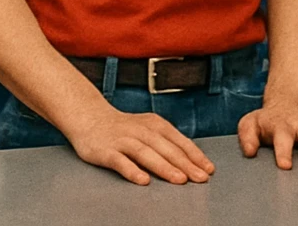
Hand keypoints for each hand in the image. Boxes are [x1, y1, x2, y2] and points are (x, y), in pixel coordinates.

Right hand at [66, 106, 214, 185]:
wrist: (89, 117)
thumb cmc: (124, 127)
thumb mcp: (148, 128)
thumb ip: (167, 142)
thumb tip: (192, 161)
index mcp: (154, 124)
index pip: (179, 141)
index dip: (195, 155)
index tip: (208, 169)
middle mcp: (141, 131)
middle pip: (166, 148)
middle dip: (185, 163)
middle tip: (200, 178)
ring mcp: (123, 140)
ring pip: (146, 154)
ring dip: (164, 167)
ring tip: (179, 179)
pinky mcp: (106, 151)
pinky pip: (120, 161)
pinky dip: (132, 170)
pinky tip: (143, 180)